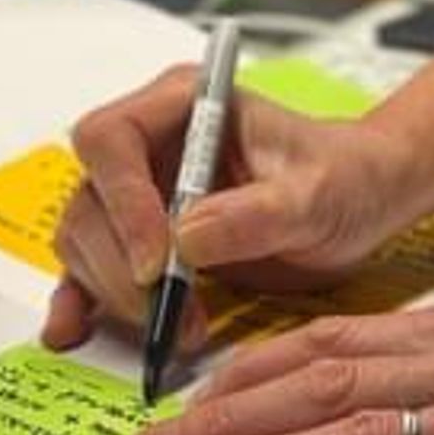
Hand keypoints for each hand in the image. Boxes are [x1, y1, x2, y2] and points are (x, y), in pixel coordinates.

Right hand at [38, 64, 404, 350]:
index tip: (160, 262)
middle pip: (91, 199)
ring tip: (179, 329)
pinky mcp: (141, 241)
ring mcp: (140, 192)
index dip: (124, 202)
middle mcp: (151, 144)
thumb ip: (258, 213)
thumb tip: (186, 238)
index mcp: (186, 105)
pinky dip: (82, 300)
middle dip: (122, 266)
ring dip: (117, 293)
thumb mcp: (317, 193)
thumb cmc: (343, 177)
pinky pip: (92, 268)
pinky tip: (73, 330)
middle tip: (169, 314)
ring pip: (86, 238)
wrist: (360, 200)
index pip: (113, 139)